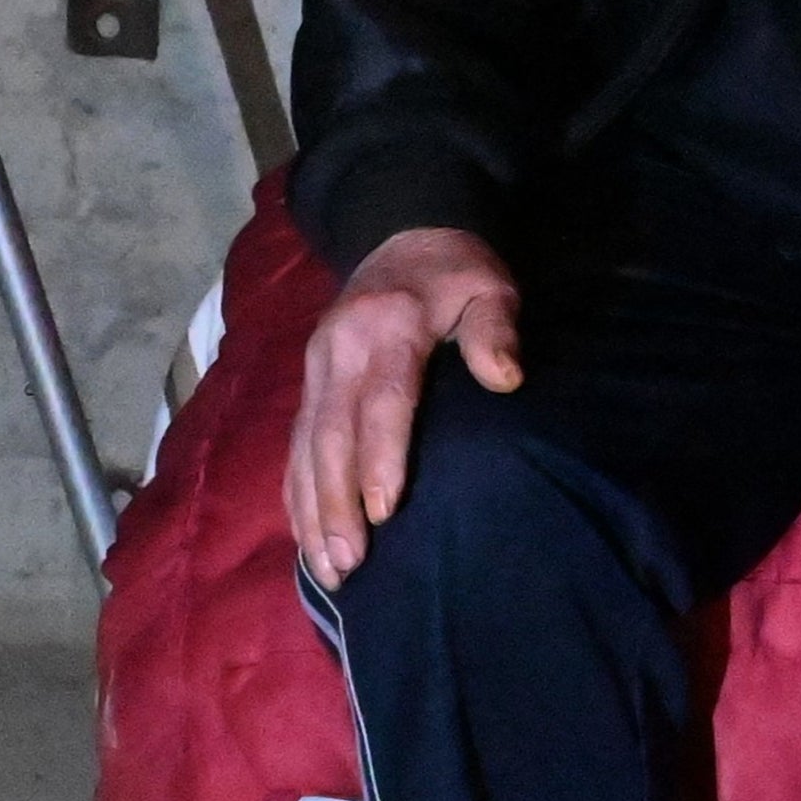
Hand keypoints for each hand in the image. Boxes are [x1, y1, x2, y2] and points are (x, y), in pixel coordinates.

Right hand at [288, 225, 521, 586]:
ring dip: (313, 510)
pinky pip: (295, 446)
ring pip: (305, 447)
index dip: (380, 459)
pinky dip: (298, 493)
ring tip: (327, 568)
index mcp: (386, 329)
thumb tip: (505, 377)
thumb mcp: (488, 287)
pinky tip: (307, 537)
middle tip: (350, 562)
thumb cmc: (456, 274)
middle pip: (331, 436)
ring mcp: (316, 369)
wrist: (401, 232)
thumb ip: (495, 329)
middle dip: (337, 504)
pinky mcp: (308, 383)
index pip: (380, 402)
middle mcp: (338, 352)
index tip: (385, 513)